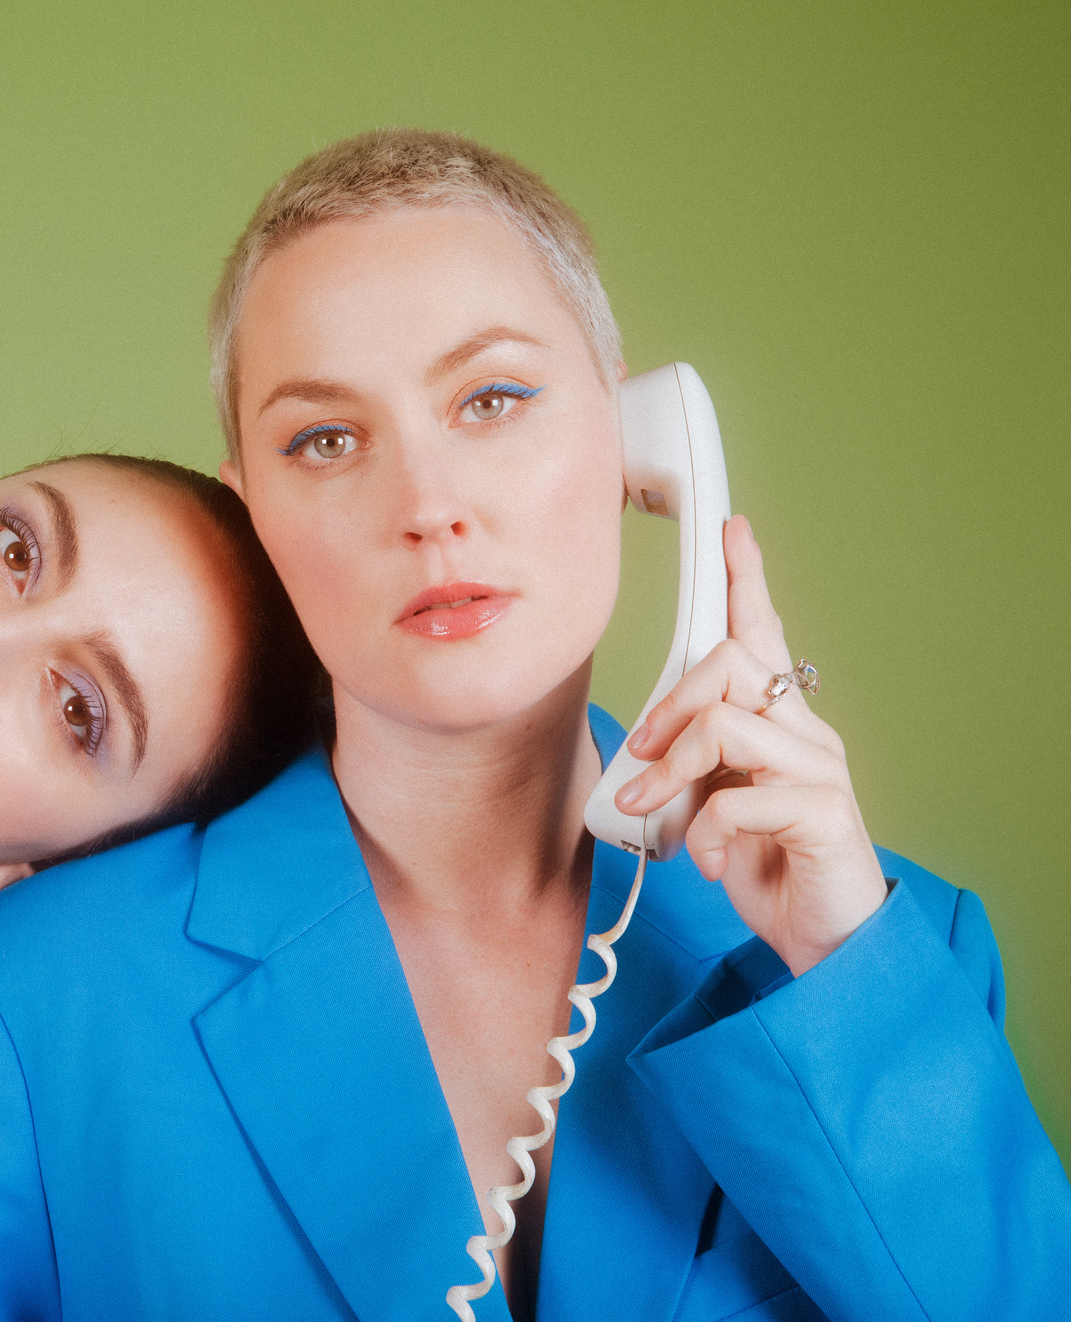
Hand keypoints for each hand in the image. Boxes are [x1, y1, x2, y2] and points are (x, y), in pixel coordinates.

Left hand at [613, 516, 886, 975]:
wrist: (828, 943)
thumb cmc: (768, 869)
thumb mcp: (712, 807)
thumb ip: (691, 767)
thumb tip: (644, 749)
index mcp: (778, 723)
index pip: (762, 635)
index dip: (744, 580)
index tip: (731, 528)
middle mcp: (807, 732)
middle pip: (729, 664)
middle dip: (668, 704)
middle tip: (642, 756)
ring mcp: (820, 769)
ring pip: (725, 723)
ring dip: (673, 769)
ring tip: (655, 811)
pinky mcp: (823, 812)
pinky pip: (739, 796)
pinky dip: (707, 832)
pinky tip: (710, 863)